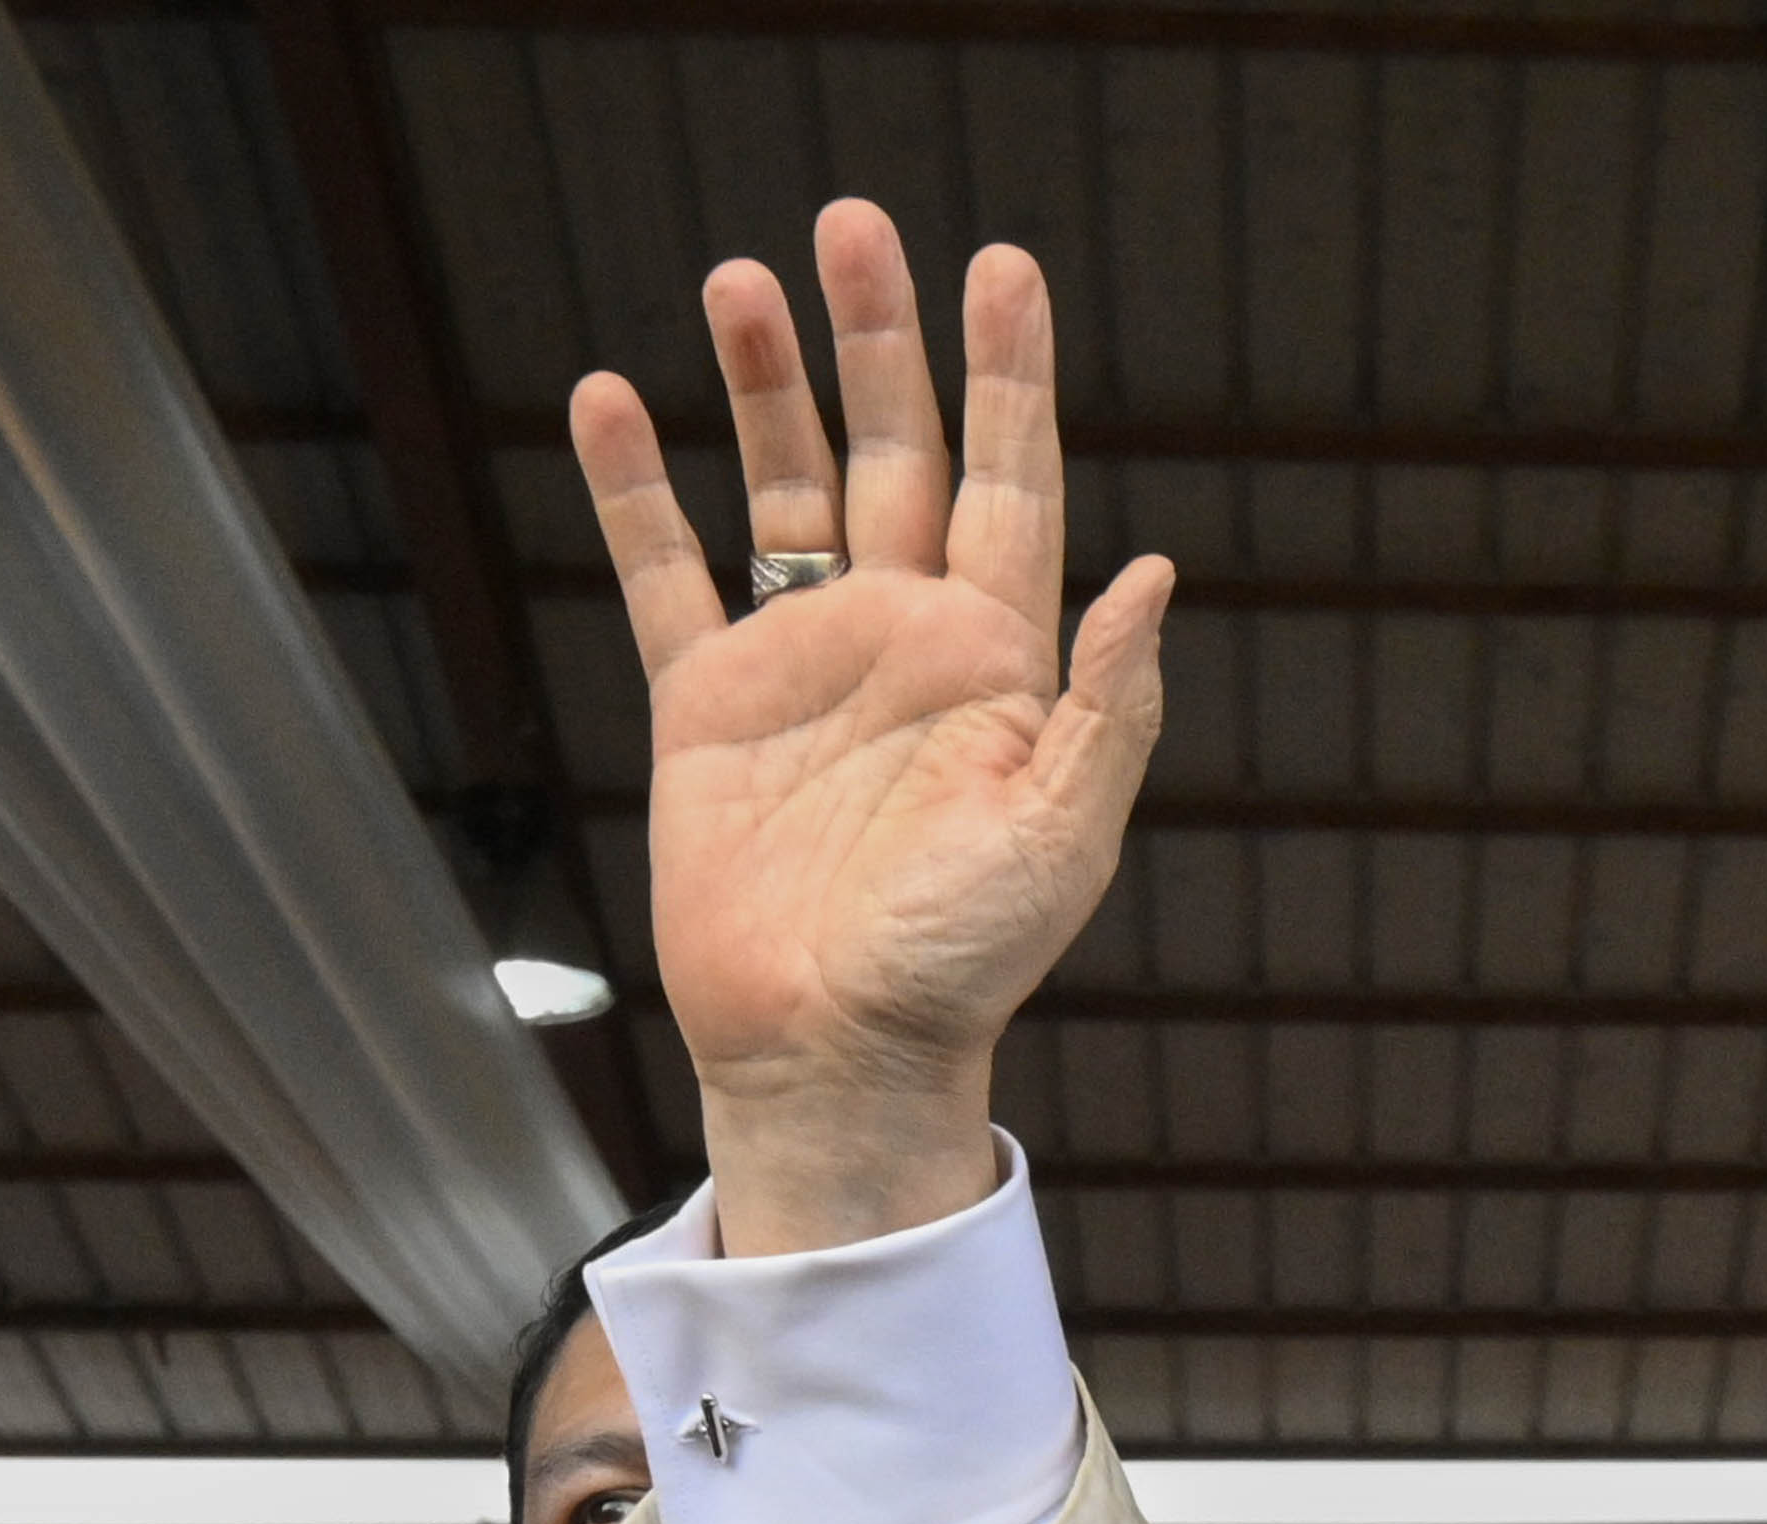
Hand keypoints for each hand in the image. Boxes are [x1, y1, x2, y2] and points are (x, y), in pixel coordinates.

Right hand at [568, 203, 1171, 1254]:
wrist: (835, 1057)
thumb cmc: (960, 967)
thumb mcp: (1061, 837)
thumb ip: (1106, 703)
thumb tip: (1155, 569)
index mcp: (995, 655)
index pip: (1011, 477)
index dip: (1008, 372)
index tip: (1001, 267)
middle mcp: (901, 635)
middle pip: (894, 449)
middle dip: (879, 338)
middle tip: (854, 223)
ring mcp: (801, 663)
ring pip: (782, 486)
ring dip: (765, 382)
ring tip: (740, 277)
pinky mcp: (705, 709)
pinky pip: (665, 575)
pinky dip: (635, 491)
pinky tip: (612, 401)